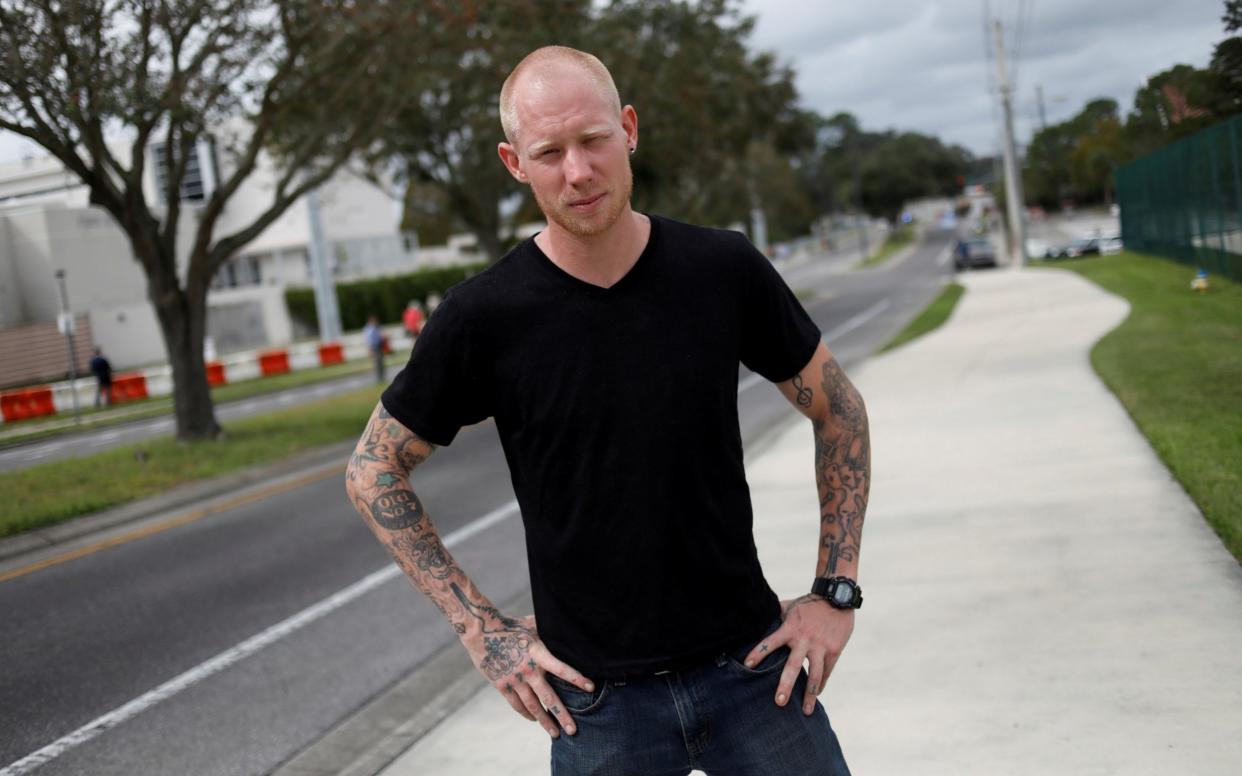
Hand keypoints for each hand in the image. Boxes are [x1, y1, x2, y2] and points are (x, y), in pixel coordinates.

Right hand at [461, 613, 594, 737]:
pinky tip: (534, 720)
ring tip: (555, 733)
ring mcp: (514, 680)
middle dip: (562, 715)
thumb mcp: (532, 625)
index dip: (576, 678)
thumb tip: (566, 629)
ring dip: (544, 721)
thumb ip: (548, 632)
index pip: (561, 668)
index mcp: (538, 653)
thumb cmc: (510, 626)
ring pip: (532, 706)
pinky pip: (517, 705)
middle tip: (573, 731)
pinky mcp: (502, 685)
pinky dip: (526, 713)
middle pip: (548, 697)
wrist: (481, 631)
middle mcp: (528, 670)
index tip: (591, 687)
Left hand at [743, 595, 853, 715]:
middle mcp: (804, 639)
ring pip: (814, 675)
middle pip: (793, 666)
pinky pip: (826, 672)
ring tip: (806, 711)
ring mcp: (820, 646)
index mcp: (790, 628)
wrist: (836, 598)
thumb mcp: (790, 606)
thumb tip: (755, 614)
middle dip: (786, 685)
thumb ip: (776, 615)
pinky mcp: (834, 650)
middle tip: (779, 702)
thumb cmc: (809, 604)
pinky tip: (816, 695)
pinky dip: (821, 684)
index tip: (748, 665)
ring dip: (809, 694)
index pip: (770, 642)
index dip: (759, 653)